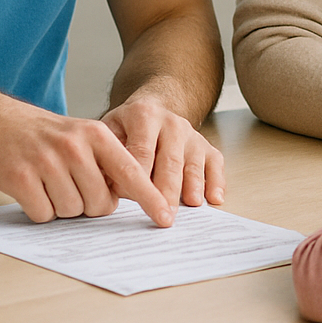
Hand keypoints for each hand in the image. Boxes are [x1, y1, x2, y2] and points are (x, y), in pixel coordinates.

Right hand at [0, 97, 176, 226]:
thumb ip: (108, 162)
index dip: (150, 198)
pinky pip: (44, 214)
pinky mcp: (22, 178)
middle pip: (100, 203)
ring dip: (62, 206)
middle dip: (89, 205)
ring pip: (72, 211)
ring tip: (50, 183)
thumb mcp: (83, 136)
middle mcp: (74, 146)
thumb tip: (131, 198)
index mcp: (96, 135)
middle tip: (73, 186)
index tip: (166, 217)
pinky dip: (40, 210)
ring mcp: (47, 162)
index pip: (131, 172)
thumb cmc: (46, 136)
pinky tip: (33, 189)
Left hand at [103, 93, 225, 214]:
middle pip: (169, 161)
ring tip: (190, 205)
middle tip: (162, 214)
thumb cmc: (127, 128)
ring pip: (192, 163)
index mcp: (144, 116)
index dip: (135, 178)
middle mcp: (171, 123)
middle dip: (166, 190)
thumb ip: (107, 155)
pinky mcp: (206, 146)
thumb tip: (105, 187)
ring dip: (192, 186)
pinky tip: (213, 197)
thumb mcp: (109, 130)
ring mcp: (191, 134)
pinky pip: (214, 163)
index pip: (141, 151)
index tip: (128, 200)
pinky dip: (216, 181)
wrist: (152, 108)